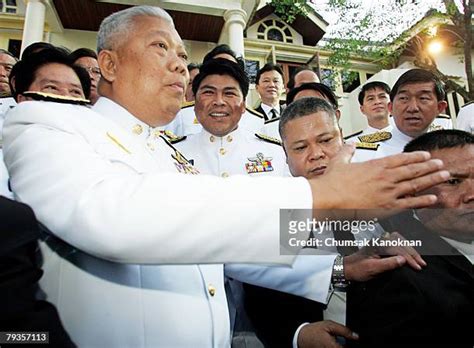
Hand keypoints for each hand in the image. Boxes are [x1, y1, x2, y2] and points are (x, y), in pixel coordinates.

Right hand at [297, 320, 357, 347]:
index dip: (350, 344)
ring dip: (338, 345)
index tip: (350, 341)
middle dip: (343, 344)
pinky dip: (334, 346)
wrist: (301, 337)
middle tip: (338, 339)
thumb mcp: (329, 325)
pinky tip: (331, 343)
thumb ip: (344, 330)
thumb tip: (355, 336)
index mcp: (333, 347)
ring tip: (333, 341)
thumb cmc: (313, 331)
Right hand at [309, 144, 448, 212]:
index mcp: (376, 165)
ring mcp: (388, 191)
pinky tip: (432, 198)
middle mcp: (386, 177)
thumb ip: (348, 151)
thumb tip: (350, 145)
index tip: (426, 155)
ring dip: (431, 179)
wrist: (330, 196)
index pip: (402, 159)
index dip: (416, 157)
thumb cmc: (333, 181)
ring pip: (416, 184)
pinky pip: (409, 203)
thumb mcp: (340, 161)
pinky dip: (423, 200)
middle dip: (429, 166)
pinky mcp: (387, 206)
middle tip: (440, 164)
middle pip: (413, 170)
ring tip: (443, 176)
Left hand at [343, 232, 426, 280]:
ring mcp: (380, 242)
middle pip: (400, 242)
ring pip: (399, 241)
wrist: (346, 269)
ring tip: (418, 260)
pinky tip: (409, 255)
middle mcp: (379, 240)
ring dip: (410, 249)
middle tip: (421, 264)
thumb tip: (403, 260)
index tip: (417, 267)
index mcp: (377, 244)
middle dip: (412, 253)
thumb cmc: (358, 269)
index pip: (397, 249)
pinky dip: (405, 248)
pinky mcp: (381, 245)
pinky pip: (396, 243)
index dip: (409, 258)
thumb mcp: (373, 269)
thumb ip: (388, 264)